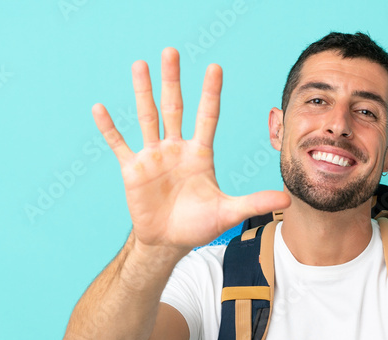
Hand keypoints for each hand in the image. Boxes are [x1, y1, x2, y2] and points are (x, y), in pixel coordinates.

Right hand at [93, 48, 290, 251]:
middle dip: (173, 80)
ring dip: (143, 92)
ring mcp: (153, 156)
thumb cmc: (198, 225)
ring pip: (147, 117)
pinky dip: (109, 128)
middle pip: (175, 107)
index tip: (215, 67)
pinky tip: (100, 109)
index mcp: (200, 154)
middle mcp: (176, 148)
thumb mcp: (228, 213)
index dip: (211, 93)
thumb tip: (287, 200)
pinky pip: (119, 145)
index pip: (207, 116)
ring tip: (140, 65)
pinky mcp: (133, 169)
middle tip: (172, 51)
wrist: (168, 241)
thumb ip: (254, 203)